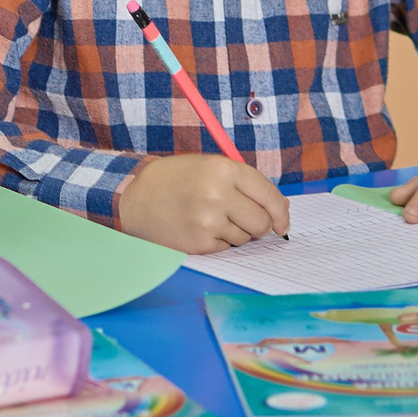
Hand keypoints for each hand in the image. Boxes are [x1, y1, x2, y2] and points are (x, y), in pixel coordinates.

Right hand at [115, 154, 290, 253]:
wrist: (135, 197)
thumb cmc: (177, 179)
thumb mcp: (210, 167)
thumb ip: (245, 184)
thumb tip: (280, 210)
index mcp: (224, 169)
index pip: (269, 196)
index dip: (281, 213)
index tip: (282, 222)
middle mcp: (219, 195)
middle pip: (261, 223)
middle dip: (259, 226)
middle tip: (246, 221)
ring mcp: (209, 222)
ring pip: (244, 238)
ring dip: (235, 233)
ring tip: (211, 218)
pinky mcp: (199, 244)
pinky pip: (226, 249)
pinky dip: (218, 242)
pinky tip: (199, 228)